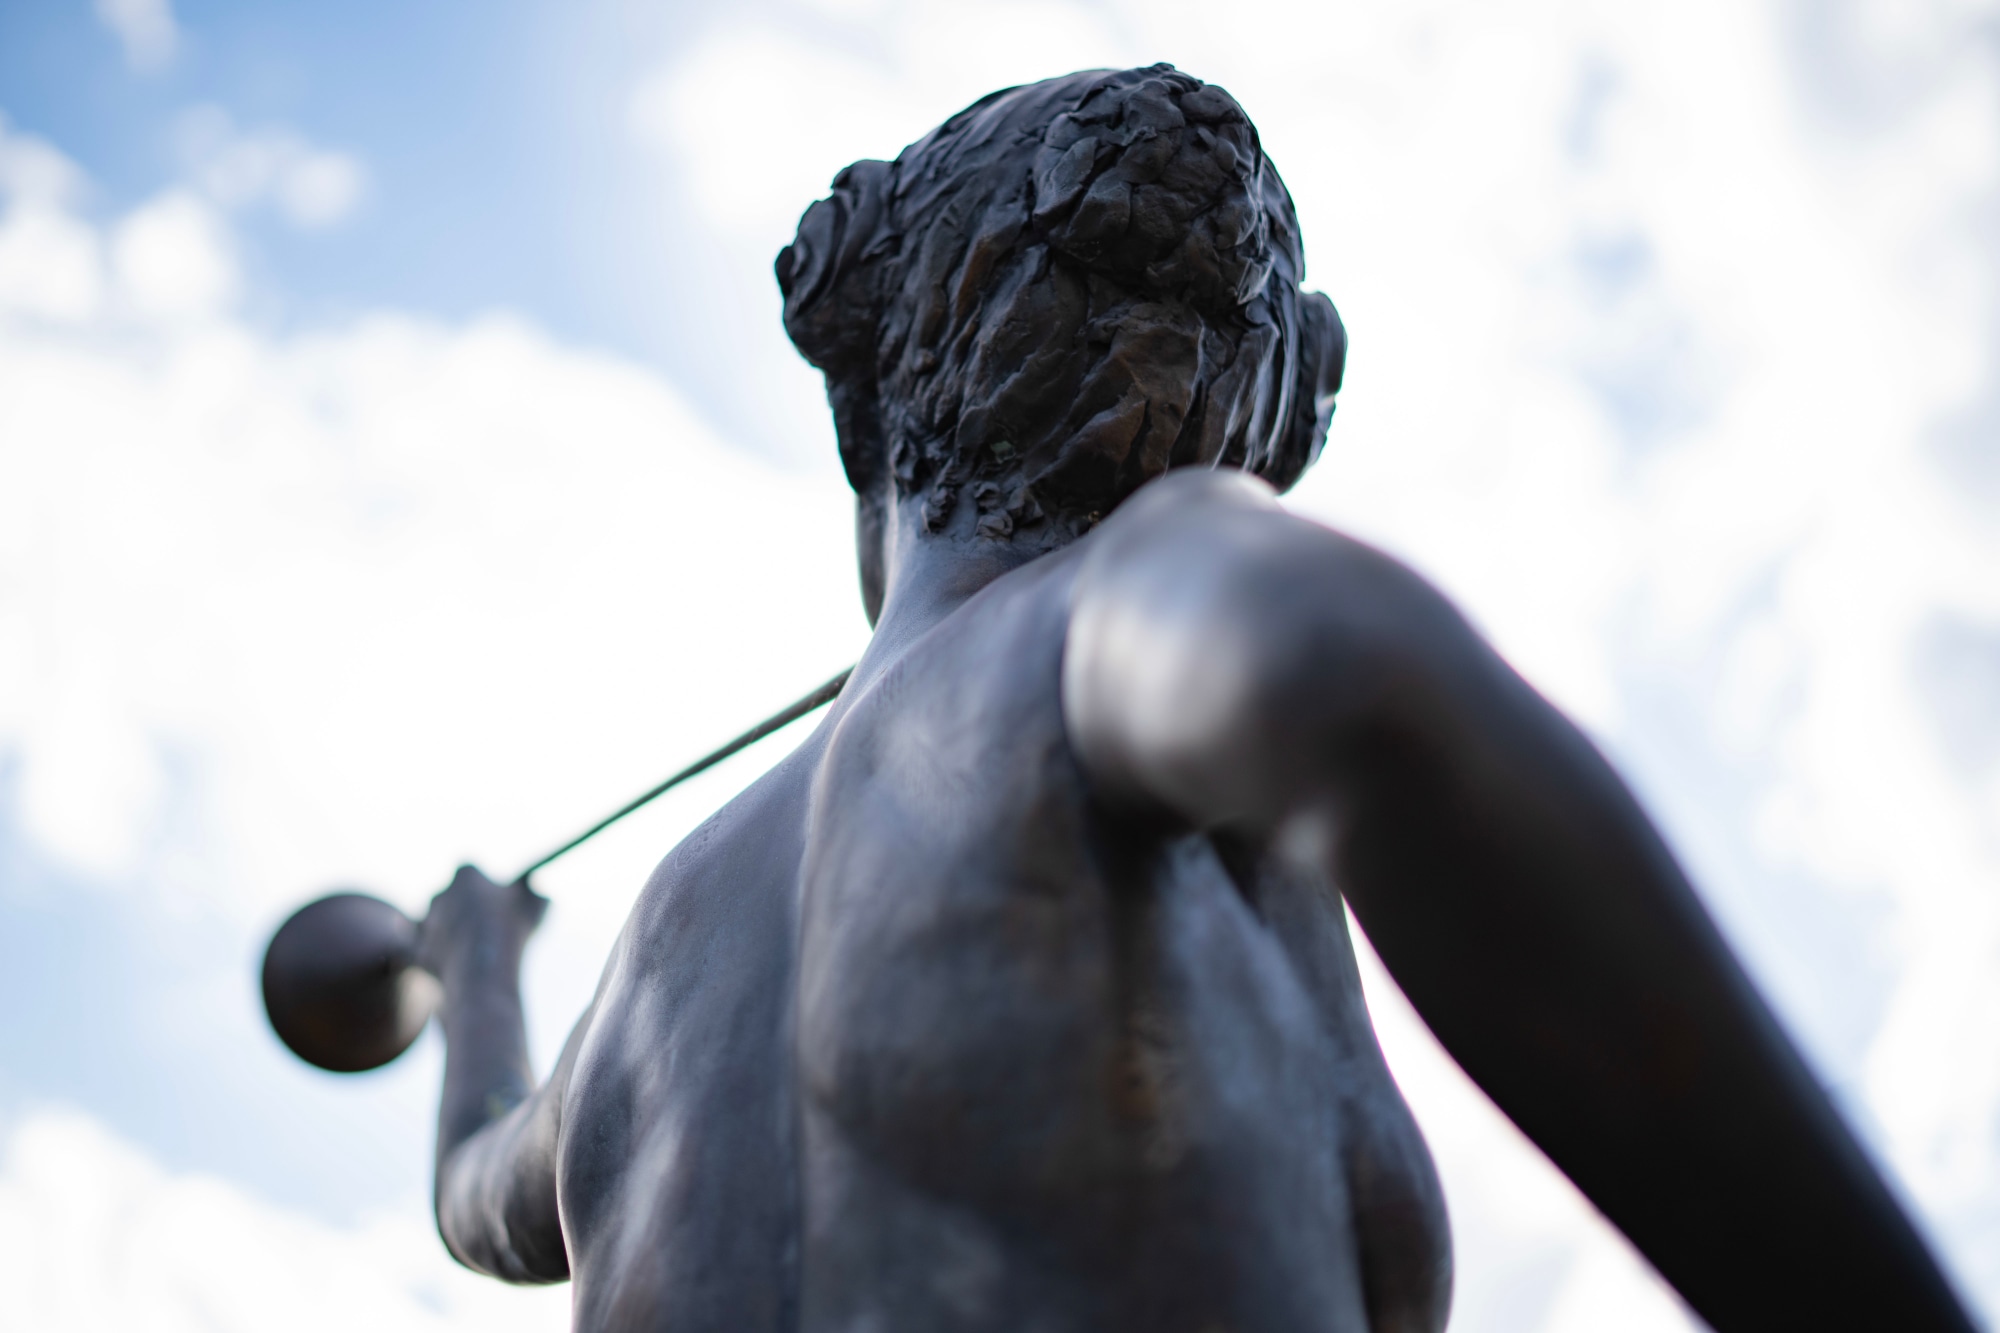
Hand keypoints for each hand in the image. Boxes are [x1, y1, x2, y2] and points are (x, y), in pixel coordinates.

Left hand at [417, 864, 548, 987]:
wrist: (481, 972)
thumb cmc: (510, 932)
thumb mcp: (536, 906)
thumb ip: (532, 893)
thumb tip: (533, 892)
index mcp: (466, 874)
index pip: (473, 873)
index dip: (487, 888)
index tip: (498, 900)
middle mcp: (440, 893)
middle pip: (452, 898)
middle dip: (466, 910)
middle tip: (485, 926)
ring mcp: (425, 923)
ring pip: (439, 925)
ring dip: (453, 934)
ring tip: (478, 952)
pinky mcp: (418, 951)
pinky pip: (429, 951)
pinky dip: (442, 957)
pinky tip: (460, 963)